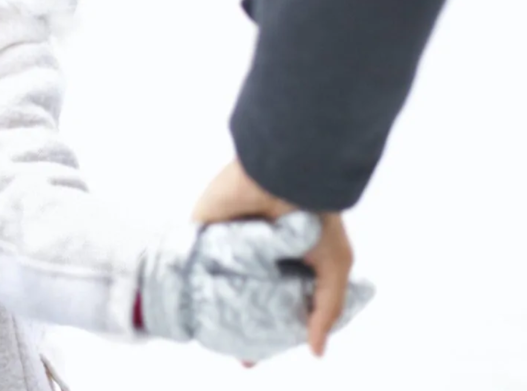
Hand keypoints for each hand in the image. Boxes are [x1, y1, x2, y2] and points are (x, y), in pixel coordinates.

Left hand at [193, 161, 355, 356]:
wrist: (280, 174)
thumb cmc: (314, 216)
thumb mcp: (334, 265)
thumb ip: (326, 310)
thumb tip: (316, 351)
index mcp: (292, 256)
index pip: (281, 298)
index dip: (276, 325)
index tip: (264, 352)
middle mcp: (260, 250)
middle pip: (247, 294)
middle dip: (244, 323)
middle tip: (242, 354)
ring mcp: (231, 240)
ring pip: (219, 281)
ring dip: (215, 306)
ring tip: (217, 338)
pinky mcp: (205, 229)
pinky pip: (194, 259)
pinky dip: (192, 278)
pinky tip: (193, 304)